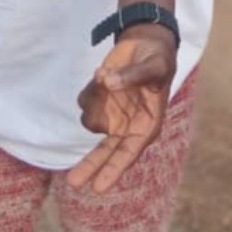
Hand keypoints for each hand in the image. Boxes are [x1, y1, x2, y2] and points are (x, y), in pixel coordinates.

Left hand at [68, 26, 177, 193]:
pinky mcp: (99, 100)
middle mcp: (127, 126)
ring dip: (95, 99)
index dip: (112, 170)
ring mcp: (111, 114)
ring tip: (108, 76)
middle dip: (90, 166)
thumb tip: (108, 84)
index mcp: (146, 126)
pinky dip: (90, 89)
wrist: (146, 43)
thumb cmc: (158, 59)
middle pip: (105, 153)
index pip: (127, 154)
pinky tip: (103, 73)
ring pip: (90, 119)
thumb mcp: (154, 66)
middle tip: (73, 182)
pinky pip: (85, 101)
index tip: (98, 188)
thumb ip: (133, 76)